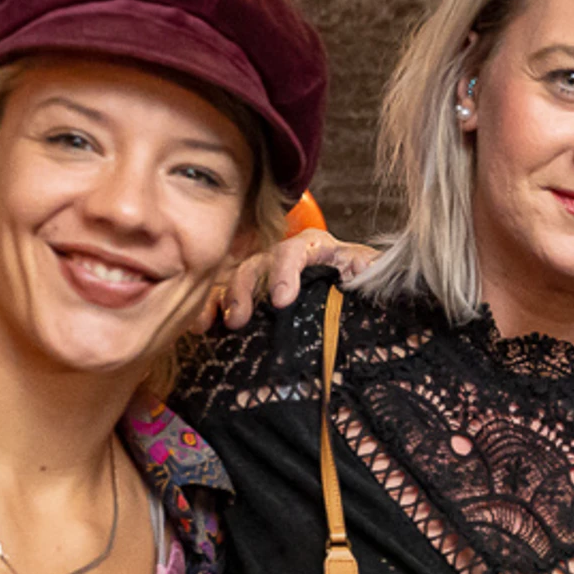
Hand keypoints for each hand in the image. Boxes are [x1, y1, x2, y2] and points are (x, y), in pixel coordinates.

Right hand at [205, 229, 378, 331]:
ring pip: (235, 278)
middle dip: (245, 289)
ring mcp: (264, 274)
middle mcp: (284, 256)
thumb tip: (366, 271)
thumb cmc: (363, 278)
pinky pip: (224, 298)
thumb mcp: (372, 270)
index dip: (285, 271)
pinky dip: (210, 309)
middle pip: (257, 263)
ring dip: (222, 300)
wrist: (354, 292)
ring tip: (213, 324)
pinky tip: (201, 327)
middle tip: (241, 319)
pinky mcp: (252, 295)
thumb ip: (370, 269)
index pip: (295, 250)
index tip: (282, 300)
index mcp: (315, 247)